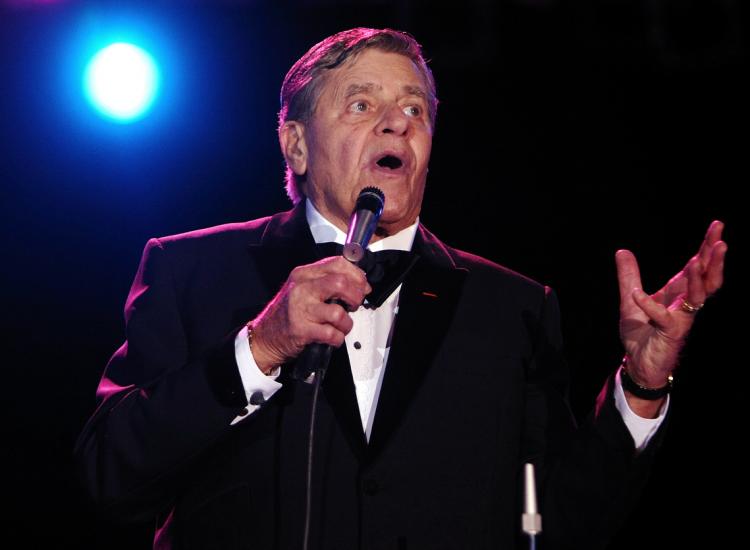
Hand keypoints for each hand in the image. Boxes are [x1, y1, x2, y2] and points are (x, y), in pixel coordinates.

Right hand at [248, 257, 370, 372]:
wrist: (265, 336)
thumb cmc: (287, 313)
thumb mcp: (303, 288)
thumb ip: (328, 282)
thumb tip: (360, 284)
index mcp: (304, 274)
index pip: (338, 263)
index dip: (357, 275)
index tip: (362, 286)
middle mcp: (302, 288)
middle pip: (341, 283)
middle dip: (356, 296)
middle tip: (354, 305)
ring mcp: (301, 309)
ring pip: (339, 312)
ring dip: (347, 323)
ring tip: (341, 325)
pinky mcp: (302, 330)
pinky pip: (332, 334)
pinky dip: (338, 338)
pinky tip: (333, 337)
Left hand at [615, 221, 726, 390]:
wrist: (638, 364)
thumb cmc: (641, 334)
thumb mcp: (629, 299)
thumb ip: (629, 276)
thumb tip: (622, 251)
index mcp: (678, 292)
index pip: (697, 265)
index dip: (707, 246)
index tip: (717, 225)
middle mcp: (685, 304)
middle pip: (707, 278)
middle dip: (714, 259)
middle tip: (721, 239)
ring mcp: (681, 319)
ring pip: (697, 297)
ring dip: (697, 279)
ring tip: (697, 261)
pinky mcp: (671, 334)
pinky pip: (663, 318)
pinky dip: (650, 306)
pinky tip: (638, 295)